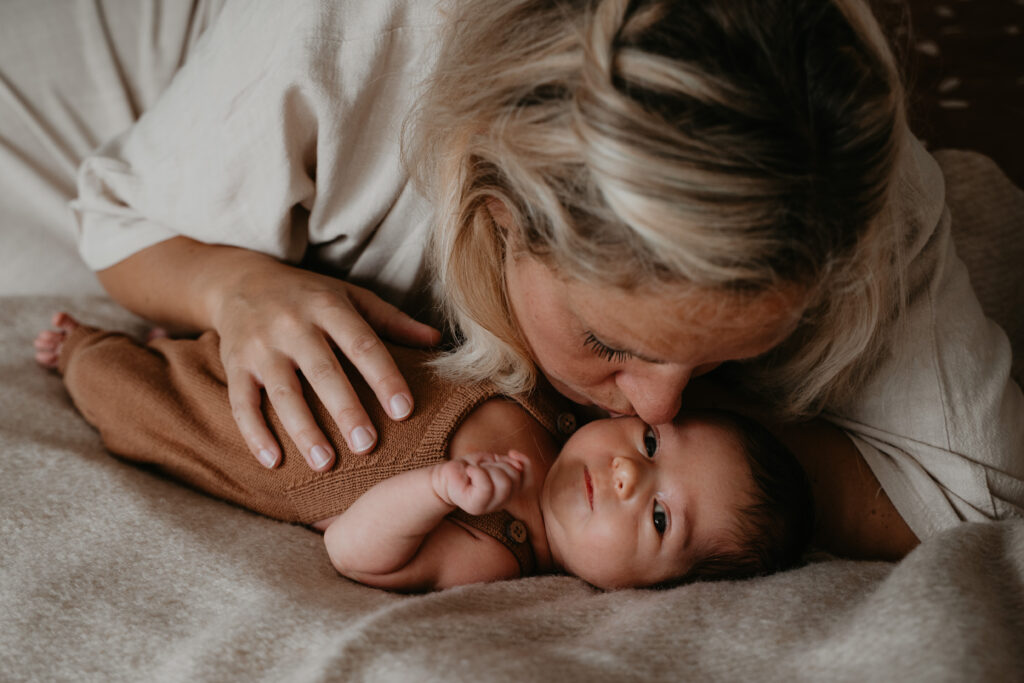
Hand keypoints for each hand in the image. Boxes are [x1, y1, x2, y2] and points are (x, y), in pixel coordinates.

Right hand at [210, 254, 439, 470]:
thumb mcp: (351, 297)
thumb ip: (392, 321)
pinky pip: (242, 402)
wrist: (240, 280)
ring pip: (282, 392)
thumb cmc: (309, 295)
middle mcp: (293, 325)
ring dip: (303, 430)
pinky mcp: (234, 365)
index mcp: (329, 307)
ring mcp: (260, 346)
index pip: (362, 344)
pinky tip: (273, 461)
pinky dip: (255, 433)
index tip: (404, 410)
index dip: (384, 377)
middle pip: (322, 371)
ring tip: (325, 463)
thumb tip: (437, 340)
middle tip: (367, 446)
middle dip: (345, 410)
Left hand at [432, 451, 527, 515]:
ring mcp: (489, 507)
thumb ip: (509, 462)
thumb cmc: (470, 468)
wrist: (446, 475)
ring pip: (503, 482)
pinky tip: (469, 472)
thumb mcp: (493, 460)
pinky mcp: (475, 506)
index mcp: (508, 493)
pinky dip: (477, 472)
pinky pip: (486, 486)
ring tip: (476, 470)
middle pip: (514, 478)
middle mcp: (501, 503)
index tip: (511, 452)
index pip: (528, 480)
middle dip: (499, 464)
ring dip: (488, 469)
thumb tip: (518, 460)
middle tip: (484, 466)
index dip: (524, 463)